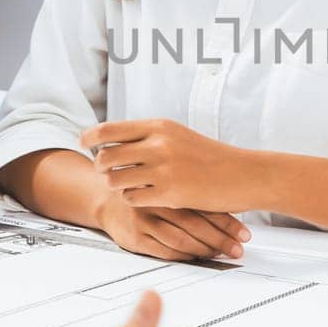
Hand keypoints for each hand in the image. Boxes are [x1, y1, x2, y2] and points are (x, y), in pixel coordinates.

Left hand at [84, 119, 258, 214]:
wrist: (243, 174)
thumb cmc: (211, 157)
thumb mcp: (179, 137)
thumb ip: (150, 137)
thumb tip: (115, 139)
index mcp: (159, 127)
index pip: (109, 129)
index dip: (90, 138)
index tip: (83, 144)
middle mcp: (158, 144)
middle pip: (106, 156)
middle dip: (100, 166)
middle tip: (104, 172)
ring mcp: (163, 169)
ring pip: (115, 179)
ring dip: (115, 185)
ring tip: (125, 186)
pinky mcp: (170, 193)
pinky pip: (132, 198)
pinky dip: (133, 199)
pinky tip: (143, 197)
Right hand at [94, 191, 249, 261]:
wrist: (106, 196)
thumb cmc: (146, 191)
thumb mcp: (168, 181)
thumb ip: (194, 190)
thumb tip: (235, 203)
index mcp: (170, 185)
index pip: (205, 205)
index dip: (228, 222)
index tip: (245, 234)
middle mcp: (158, 201)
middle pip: (196, 224)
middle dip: (221, 239)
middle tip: (238, 249)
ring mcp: (145, 219)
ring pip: (180, 239)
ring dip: (204, 249)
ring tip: (221, 255)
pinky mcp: (134, 237)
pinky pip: (163, 250)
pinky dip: (183, 255)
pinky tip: (197, 257)